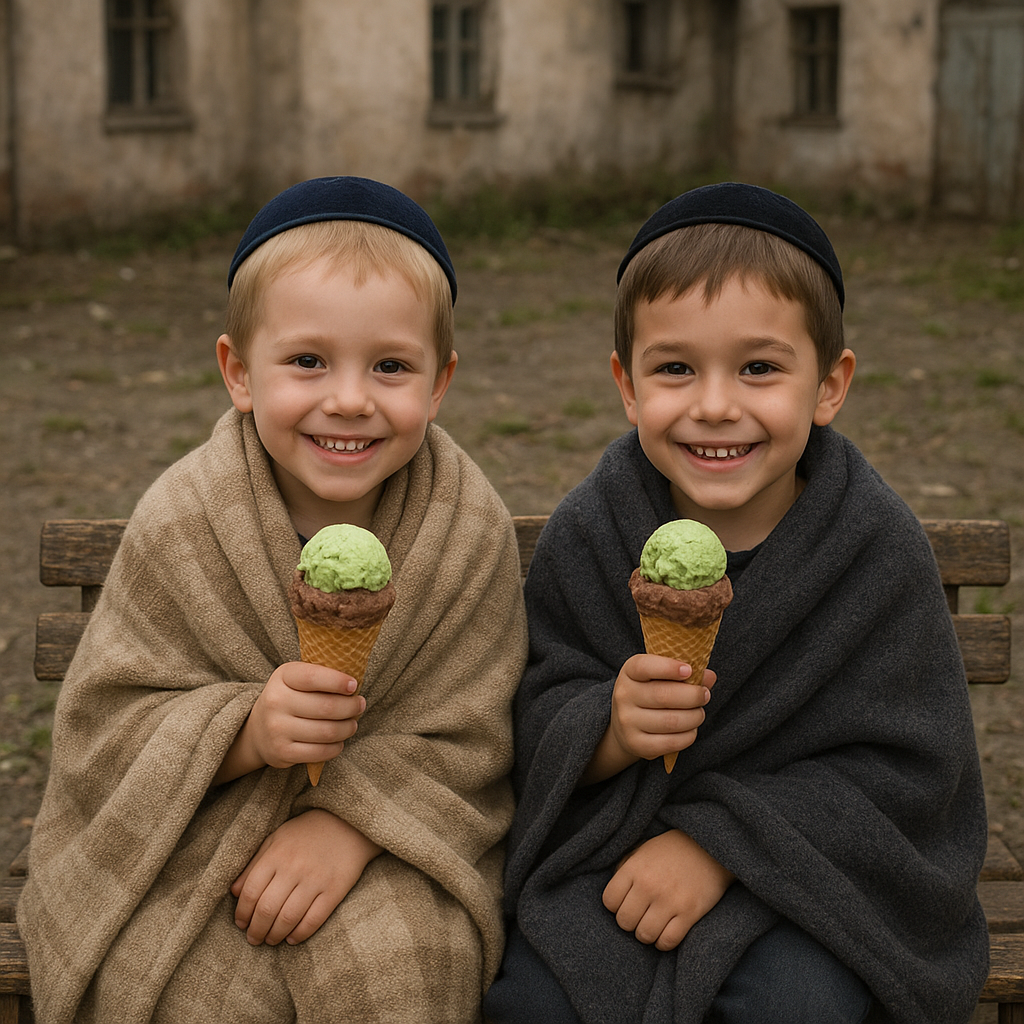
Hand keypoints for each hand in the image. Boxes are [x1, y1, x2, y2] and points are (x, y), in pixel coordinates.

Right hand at [213, 662, 364, 783]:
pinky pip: (320, 752)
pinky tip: (339, 741)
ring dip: (348, 728)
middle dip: (351, 707)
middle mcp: (276, 701)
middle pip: (327, 707)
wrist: (258, 730)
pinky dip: (336, 747)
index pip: (313, 677)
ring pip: (327, 731)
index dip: (338, 681)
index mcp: (282, 677)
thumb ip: (321, 676)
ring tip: (352, 724)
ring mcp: (277, 729)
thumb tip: (354, 684)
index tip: (353, 686)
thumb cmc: (289, 698)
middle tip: (360, 706)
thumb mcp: (297, 678)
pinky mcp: (282, 752)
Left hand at [231, 809, 382, 945]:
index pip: (251, 891)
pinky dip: (300, 934)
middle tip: (254, 939)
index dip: (242, 913)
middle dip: (256, 930)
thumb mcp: (276, 839)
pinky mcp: (335, 889)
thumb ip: (254, 864)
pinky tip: (293, 938)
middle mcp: (294, 867)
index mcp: (277, 854)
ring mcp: (316, 879)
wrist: (349, 823)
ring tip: (271, 940)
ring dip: (275, 935)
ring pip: (288, 918)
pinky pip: (314, 919)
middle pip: (267, 909)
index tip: (241, 923)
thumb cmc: (307, 832)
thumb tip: (235, 892)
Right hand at [580, 656, 715, 784]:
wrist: (625, 725)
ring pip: (671, 721)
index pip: (644, 666)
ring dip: (694, 717)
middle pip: (664, 696)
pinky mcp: (636, 744)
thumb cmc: (649, 694)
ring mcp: (627, 721)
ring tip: (699, 713)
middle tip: (705, 695)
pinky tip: (691, 729)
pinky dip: (688, 736)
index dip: (668, 667)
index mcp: (629, 672)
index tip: (689, 670)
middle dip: (693, 696)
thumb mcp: (660, 677)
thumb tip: (709, 677)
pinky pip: (670, 742)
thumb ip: (685, 674)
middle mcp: (624, 695)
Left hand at [602, 830, 733, 949]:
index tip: (626, 903)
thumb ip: (625, 869)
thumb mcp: (643, 851)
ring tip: (653, 925)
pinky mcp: (689, 913)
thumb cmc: (672, 851)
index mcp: (634, 868)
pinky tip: (666, 932)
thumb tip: (614, 895)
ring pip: (644, 935)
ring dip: (647, 934)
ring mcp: (669, 900)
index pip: (609, 901)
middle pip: (624, 922)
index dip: (615, 906)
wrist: (709, 848)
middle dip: (630, 922)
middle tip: (640, 916)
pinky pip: (667, 941)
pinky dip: (664, 942)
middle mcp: (649, 885)